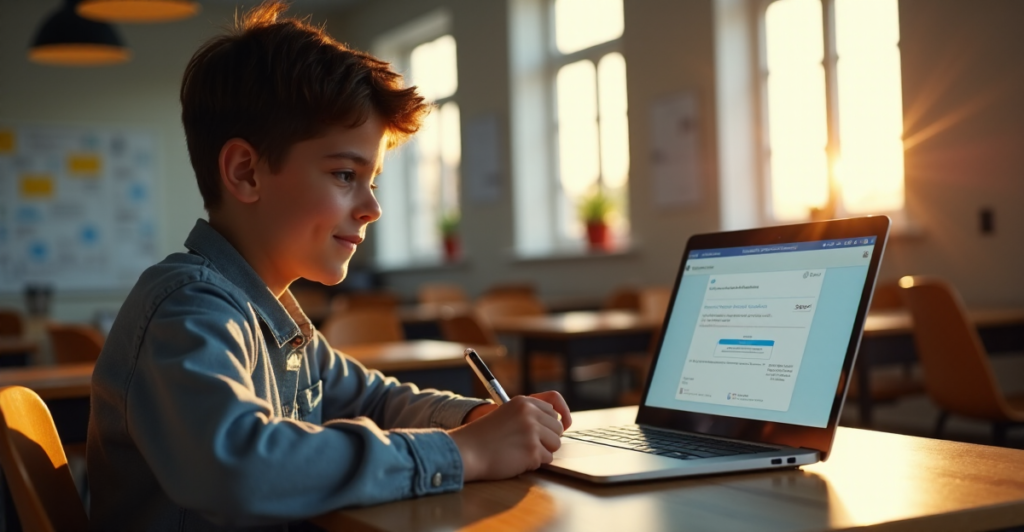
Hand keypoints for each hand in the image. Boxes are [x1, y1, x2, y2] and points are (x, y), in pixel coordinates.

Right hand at [448, 392, 571, 480]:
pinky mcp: (532, 451)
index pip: (552, 410)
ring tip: (521, 452)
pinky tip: (517, 460)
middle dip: (547, 439)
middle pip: (557, 428)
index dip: (549, 423)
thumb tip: (560, 424)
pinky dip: (534, 463)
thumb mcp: (506, 414)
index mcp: (523, 402)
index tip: (548, 431)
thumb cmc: (484, 436)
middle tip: (527, 445)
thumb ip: (529, 415)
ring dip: (542, 451)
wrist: (467, 451)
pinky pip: (547, 459)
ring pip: (555, 444)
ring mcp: (532, 432)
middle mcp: (530, 413)